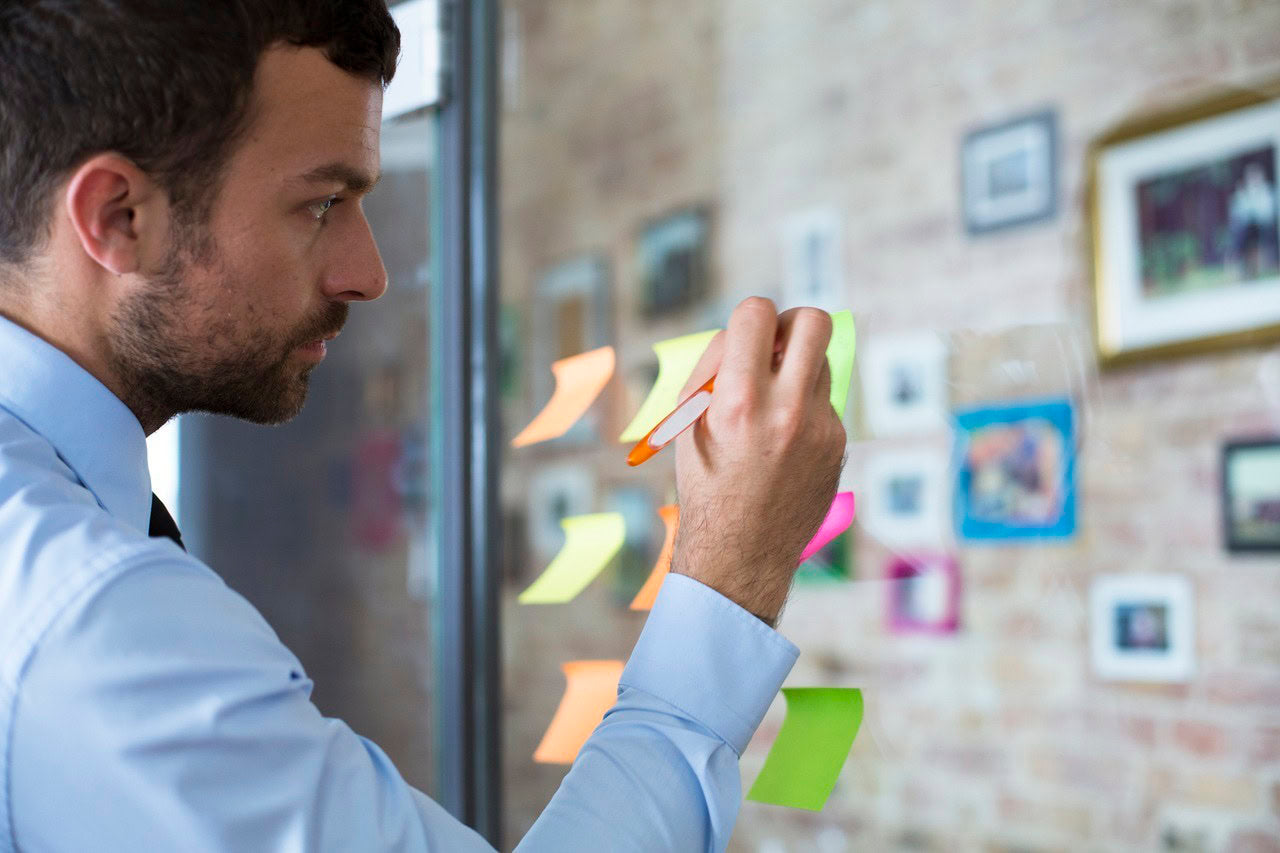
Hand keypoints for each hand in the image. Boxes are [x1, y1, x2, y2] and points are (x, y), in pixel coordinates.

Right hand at [670, 297, 845, 625]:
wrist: (740, 554)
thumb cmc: (705, 485)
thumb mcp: (688, 423)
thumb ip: (717, 369)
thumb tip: (745, 332)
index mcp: (738, 400)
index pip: (756, 313)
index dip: (748, 317)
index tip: (744, 338)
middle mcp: (785, 409)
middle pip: (813, 321)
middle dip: (792, 323)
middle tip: (775, 346)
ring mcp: (820, 427)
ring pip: (822, 360)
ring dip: (798, 367)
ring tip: (772, 403)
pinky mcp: (838, 443)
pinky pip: (826, 401)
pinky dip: (805, 407)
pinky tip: (784, 441)